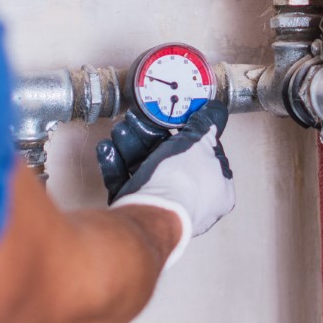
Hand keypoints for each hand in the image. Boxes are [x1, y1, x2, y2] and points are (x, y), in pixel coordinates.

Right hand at [94, 104, 234, 265]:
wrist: (152, 212)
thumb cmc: (183, 181)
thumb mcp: (201, 142)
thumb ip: (209, 124)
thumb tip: (216, 109)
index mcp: (216, 189)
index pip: (204, 155)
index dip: (188, 133)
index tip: (172, 118)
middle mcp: (191, 201)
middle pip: (169, 159)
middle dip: (149, 135)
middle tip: (137, 119)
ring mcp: (163, 208)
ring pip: (144, 170)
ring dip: (130, 146)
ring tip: (120, 129)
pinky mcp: (137, 212)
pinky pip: (126, 184)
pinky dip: (116, 165)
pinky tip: (107, 148)